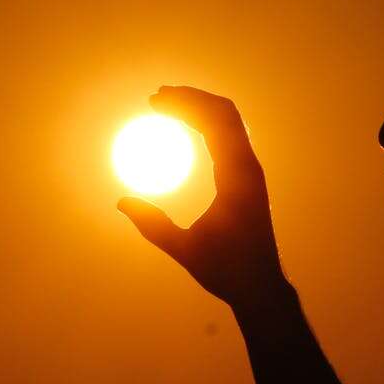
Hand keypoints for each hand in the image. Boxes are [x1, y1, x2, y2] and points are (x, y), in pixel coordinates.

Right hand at [117, 86, 289, 308]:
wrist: (261, 285)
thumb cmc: (226, 270)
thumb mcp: (184, 249)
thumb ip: (153, 225)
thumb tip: (122, 201)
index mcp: (237, 178)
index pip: (215, 124)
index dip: (185, 104)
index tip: (156, 101)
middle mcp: (249, 168)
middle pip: (224, 113)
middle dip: (191, 98)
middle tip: (157, 97)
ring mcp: (252, 172)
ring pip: (230, 123)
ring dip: (201, 108)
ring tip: (168, 106)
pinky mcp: (250, 179)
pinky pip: (231, 138)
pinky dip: (209, 125)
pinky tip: (187, 129)